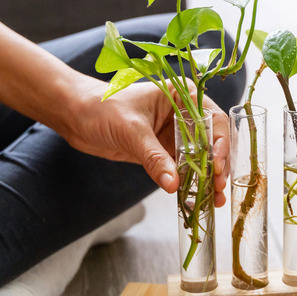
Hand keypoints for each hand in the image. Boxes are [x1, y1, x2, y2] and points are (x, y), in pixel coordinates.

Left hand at [59, 76, 230, 206]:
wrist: (75, 115)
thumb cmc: (102, 108)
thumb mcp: (132, 131)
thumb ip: (154, 157)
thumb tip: (174, 184)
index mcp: (182, 96)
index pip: (212, 118)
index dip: (220, 142)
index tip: (218, 164)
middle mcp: (183, 115)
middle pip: (211, 141)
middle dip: (218, 165)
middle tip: (219, 186)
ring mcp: (174, 135)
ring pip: (200, 158)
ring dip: (208, 178)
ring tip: (215, 199)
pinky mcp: (162, 152)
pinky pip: (182, 169)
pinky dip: (191, 183)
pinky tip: (198, 197)